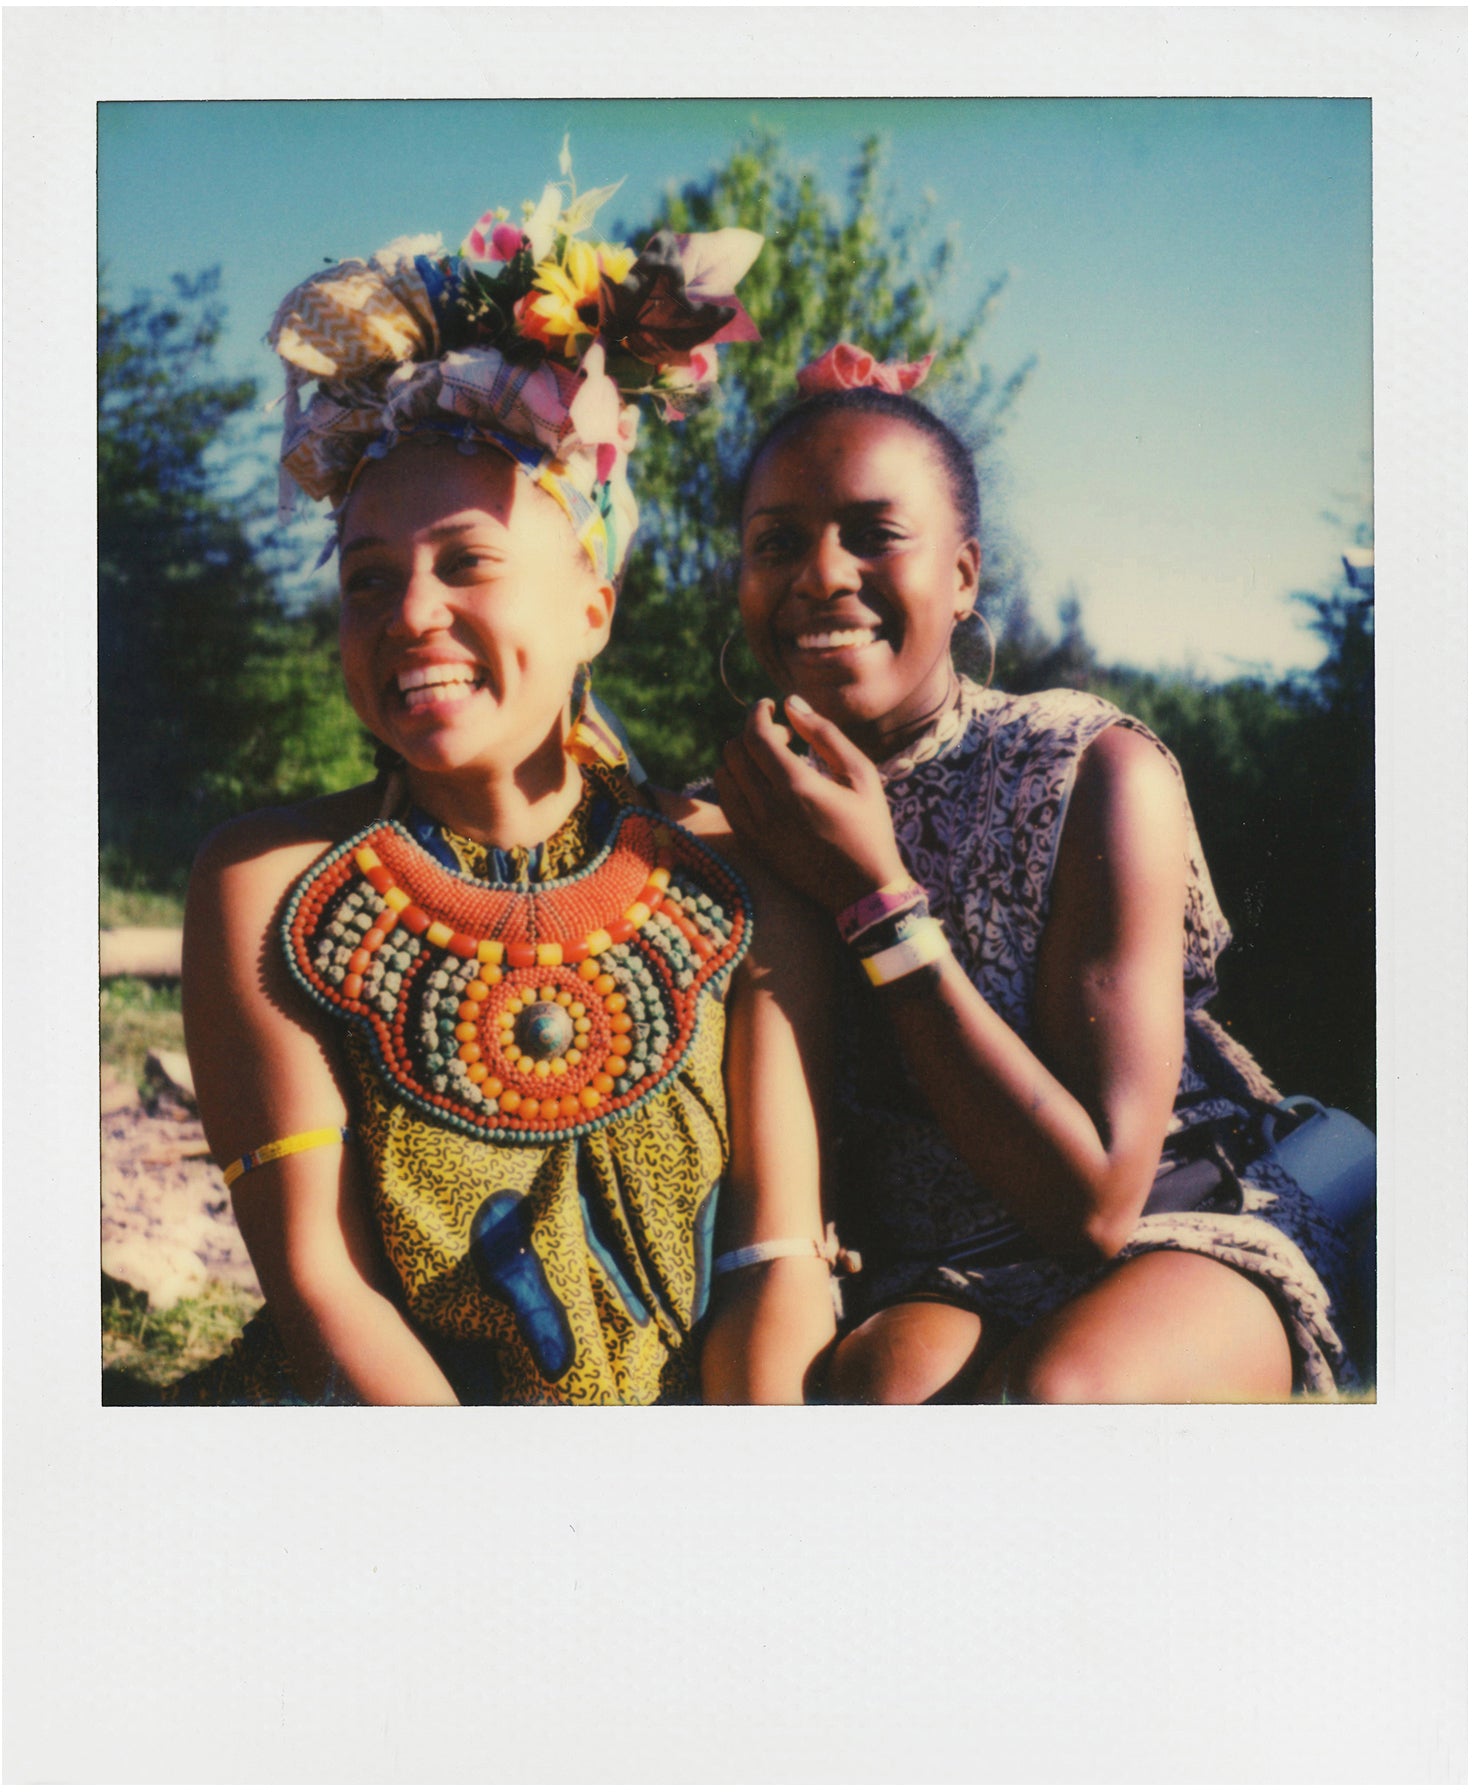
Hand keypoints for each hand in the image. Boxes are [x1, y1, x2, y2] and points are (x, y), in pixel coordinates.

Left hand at [715, 696, 909, 915]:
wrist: (862, 891)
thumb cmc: (869, 827)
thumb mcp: (860, 774)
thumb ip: (824, 734)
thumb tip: (792, 703)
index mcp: (796, 785)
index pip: (754, 734)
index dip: (758, 711)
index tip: (770, 705)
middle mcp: (767, 806)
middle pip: (734, 751)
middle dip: (753, 733)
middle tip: (782, 738)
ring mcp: (754, 828)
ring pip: (724, 775)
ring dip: (742, 759)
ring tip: (773, 763)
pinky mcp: (750, 844)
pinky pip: (726, 802)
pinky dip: (737, 785)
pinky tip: (764, 787)